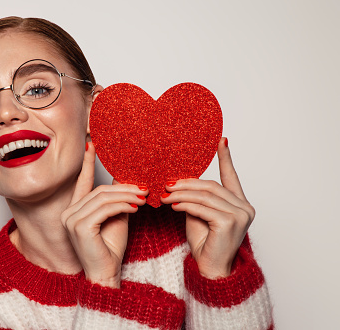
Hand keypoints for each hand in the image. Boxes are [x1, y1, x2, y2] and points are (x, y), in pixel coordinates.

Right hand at [61, 142, 147, 287]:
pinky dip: (123, 205)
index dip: (88, 163)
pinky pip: (105, 209)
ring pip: (103, 197)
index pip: (82, 181)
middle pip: (98, 190)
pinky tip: (135, 207)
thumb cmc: (110, 249)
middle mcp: (68, 213)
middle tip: (143, 186)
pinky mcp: (80, 227)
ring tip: (143, 196)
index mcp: (74, 209)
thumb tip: (125, 178)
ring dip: (126, 195)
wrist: (106, 274)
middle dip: (123, 187)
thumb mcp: (116, 217)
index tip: (93, 144)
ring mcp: (71, 220)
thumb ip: (117, 199)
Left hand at [160, 137, 254, 278]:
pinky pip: (201, 208)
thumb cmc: (205, 243)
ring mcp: (239, 215)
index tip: (221, 140)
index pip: (232, 176)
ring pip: (204, 196)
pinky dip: (184, 205)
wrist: (210, 269)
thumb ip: (197, 198)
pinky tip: (172, 205)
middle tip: (166, 183)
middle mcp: (244, 207)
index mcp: (240, 203)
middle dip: (186, 183)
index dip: (226, 158)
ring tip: (165, 194)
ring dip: (181, 194)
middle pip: (211, 186)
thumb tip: (180, 182)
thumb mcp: (199, 215)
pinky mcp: (228, 223)